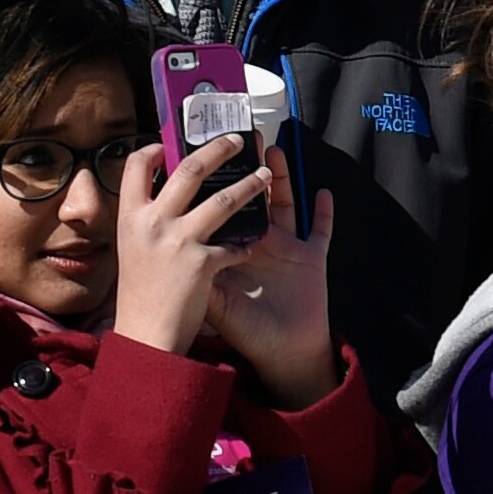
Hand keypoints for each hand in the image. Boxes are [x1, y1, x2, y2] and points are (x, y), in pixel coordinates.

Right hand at [111, 129, 277, 357]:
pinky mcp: (203, 262)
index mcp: (130, 218)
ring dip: (250, 184)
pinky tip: (249, 246)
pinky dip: (244, 245)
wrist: (145, 337)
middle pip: (189, 170)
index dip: (151, 151)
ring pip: (224, 199)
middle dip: (217, 150)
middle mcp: (152, 223)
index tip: (167, 145)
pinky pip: (235, 244)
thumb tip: (162, 198)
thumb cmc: (139, 296)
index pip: (134, 168)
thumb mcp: (132, 250)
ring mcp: (178, 241)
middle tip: (236, 140)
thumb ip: (147, 224)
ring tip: (267, 174)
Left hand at [197, 141, 339, 408]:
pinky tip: (323, 193)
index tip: (196, 155)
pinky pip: (320, 229)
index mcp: (229, 249)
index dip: (207, 184)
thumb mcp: (214, 303)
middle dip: (244, 168)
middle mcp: (256, 241)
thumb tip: (169, 249)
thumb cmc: (246, 332)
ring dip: (281, 177)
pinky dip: (323, 212)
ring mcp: (286, 247)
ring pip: (283, 203)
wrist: (283, 355)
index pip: (214, 208)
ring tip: (273, 151)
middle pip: (249, 196)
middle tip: (237, 138)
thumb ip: (195, 275)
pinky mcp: (311, 257)